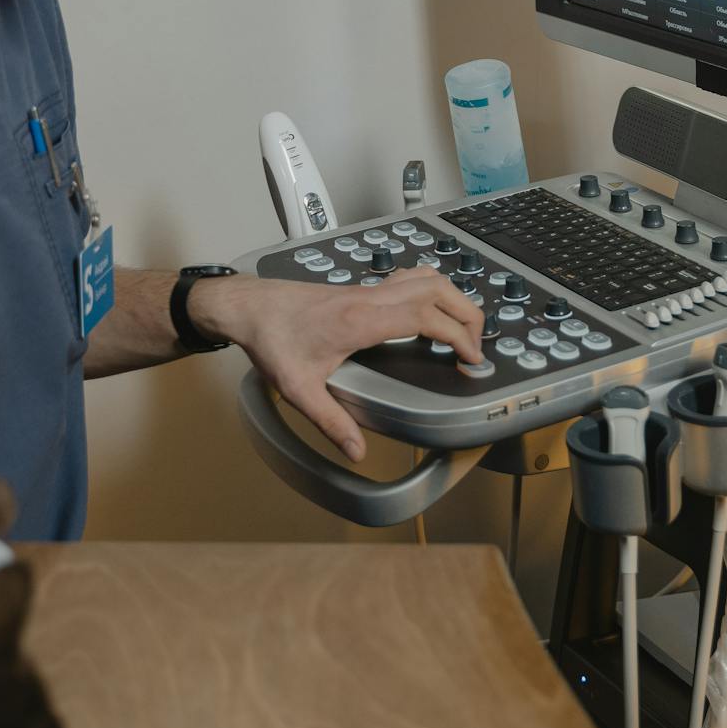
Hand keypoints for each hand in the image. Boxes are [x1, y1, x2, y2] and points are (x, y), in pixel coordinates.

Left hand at [191, 269, 484, 461]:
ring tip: (464, 326)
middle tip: (478, 344)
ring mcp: (366, 289)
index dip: (457, 334)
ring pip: (425, 276)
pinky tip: (431, 310)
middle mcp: (369, 298)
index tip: (472, 357)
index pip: (425, 316)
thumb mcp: (298, 388)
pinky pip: (409, 278)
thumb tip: (356, 451)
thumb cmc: (271, 338)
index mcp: (360, 320)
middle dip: (467, 313)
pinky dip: (432, 289)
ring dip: (452, 296)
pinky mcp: (361, 288)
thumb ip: (330, 421)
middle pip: (437, 288)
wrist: (248, 306)